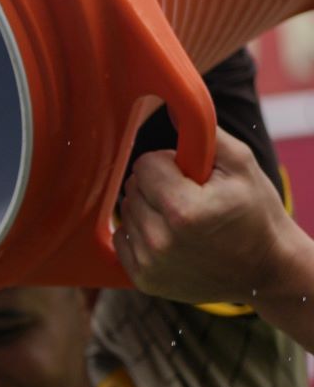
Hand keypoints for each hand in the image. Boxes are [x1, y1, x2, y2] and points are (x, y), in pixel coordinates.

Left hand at [115, 127, 303, 304]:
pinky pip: (122, 240)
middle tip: (189, 197)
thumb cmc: (255, 212)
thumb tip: (173, 106)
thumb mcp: (241, 165)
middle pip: (132, 188)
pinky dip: (141, 234)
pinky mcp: (143, 280)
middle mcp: (160, 240)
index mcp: (183, 210)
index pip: (145, 165)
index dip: (169, 164)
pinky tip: (169, 237)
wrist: (265, 270)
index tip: (190, 176)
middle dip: (157, 186)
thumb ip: (203, 134)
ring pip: (126, 213)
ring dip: (148, 209)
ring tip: (182, 218)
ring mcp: (149, 264)